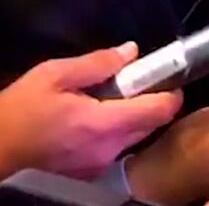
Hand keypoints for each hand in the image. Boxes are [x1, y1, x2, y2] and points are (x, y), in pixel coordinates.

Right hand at [0, 43, 181, 180]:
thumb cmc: (21, 109)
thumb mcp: (54, 74)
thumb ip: (97, 63)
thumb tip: (132, 52)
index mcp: (102, 123)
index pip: (159, 111)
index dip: (171, 92)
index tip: (169, 77)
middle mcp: (109, 148)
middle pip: (152, 124)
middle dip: (151, 102)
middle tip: (136, 83)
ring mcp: (101, 164)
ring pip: (135, 136)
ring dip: (133, 117)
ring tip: (112, 100)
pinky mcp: (91, 172)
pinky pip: (117, 148)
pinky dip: (116, 132)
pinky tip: (95, 119)